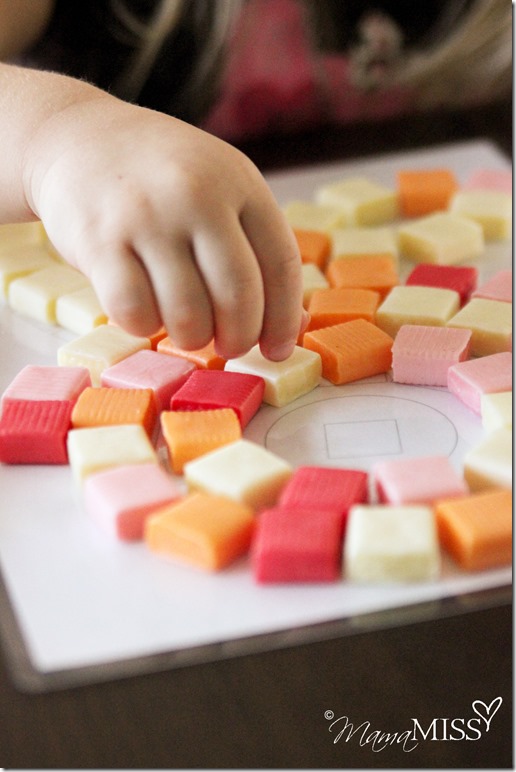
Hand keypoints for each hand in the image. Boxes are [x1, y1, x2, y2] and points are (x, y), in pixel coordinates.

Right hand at [24, 95, 303, 359]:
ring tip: (186, 328)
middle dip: (239, 338)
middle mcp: (197, 195)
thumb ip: (253, 247)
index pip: (281, 264)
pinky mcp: (100, 241)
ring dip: (192, 337)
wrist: (78, 136)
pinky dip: (143, 325)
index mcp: (239, 182)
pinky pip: (134, 311)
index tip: (277, 350)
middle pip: (238, 295)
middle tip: (229, 346)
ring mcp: (147, 216)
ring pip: (187, 313)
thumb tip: (292, 327)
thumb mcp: (218, 187)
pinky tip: (144, 310)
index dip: (284, 319)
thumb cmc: (160, 178)